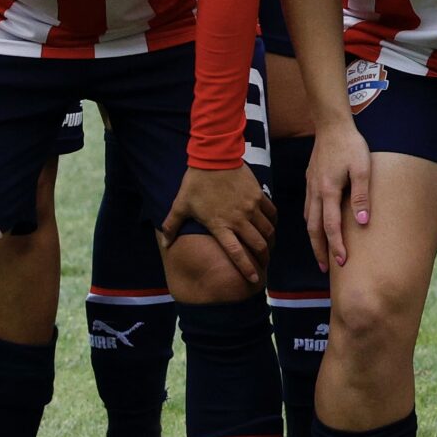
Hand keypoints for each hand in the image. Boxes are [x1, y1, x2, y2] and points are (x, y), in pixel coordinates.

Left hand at [163, 165, 275, 283]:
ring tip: (268, 248)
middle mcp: (239, 219)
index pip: (236, 252)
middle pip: (258, 244)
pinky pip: (271, 213)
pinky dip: (272, 223)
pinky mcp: (259, 195)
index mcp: (220, 225)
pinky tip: (271, 227)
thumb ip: (172, 225)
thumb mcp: (181, 204)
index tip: (253, 279)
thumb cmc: (196, 183)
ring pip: (267, 230)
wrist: (214, 157)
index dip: (246, 267)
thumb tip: (164, 242)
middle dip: (263, 258)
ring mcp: (251, 207)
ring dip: (269, 242)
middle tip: (263, 265)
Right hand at [307, 120, 372, 269]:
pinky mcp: (310, 181)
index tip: (342, 262)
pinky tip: (317, 227)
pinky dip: (311, 223)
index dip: (336, 246)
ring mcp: (310, 187)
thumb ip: (361, 196)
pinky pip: (308, 209)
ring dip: (314, 239)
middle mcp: (315, 192)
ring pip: (308, 220)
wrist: (332, 126)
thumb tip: (363, 223)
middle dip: (319, 251)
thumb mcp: (362, 169)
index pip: (330, 227)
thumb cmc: (350, 146)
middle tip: (326, 268)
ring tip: (322, 253)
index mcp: (328, 191)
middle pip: (314, 229)